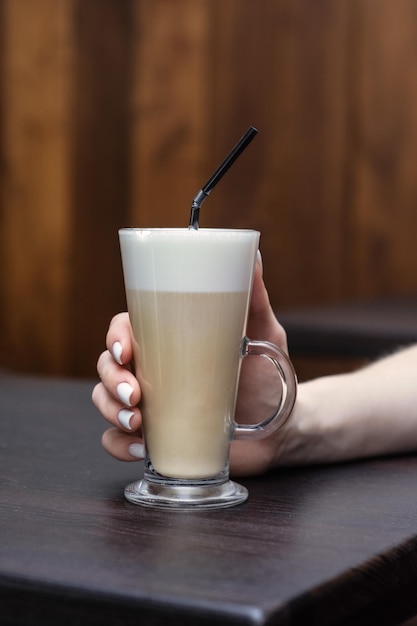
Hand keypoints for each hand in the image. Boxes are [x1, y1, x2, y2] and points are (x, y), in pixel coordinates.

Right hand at [92, 260, 294, 475]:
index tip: (124, 350)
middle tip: (134, 394)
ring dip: (110, 411)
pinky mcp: (154, 437)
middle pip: (108, 365)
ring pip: (104, 400)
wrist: (282, 428)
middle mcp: (153, 370)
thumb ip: (255, 298)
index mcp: (169, 341)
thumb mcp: (263, 335)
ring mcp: (151, 405)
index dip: (115, 336)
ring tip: (137, 423)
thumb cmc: (266, 376)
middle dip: (112, 379)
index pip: (127, 329)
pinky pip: (115, 440)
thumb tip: (255, 256)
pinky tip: (139, 447)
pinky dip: (117, 444)